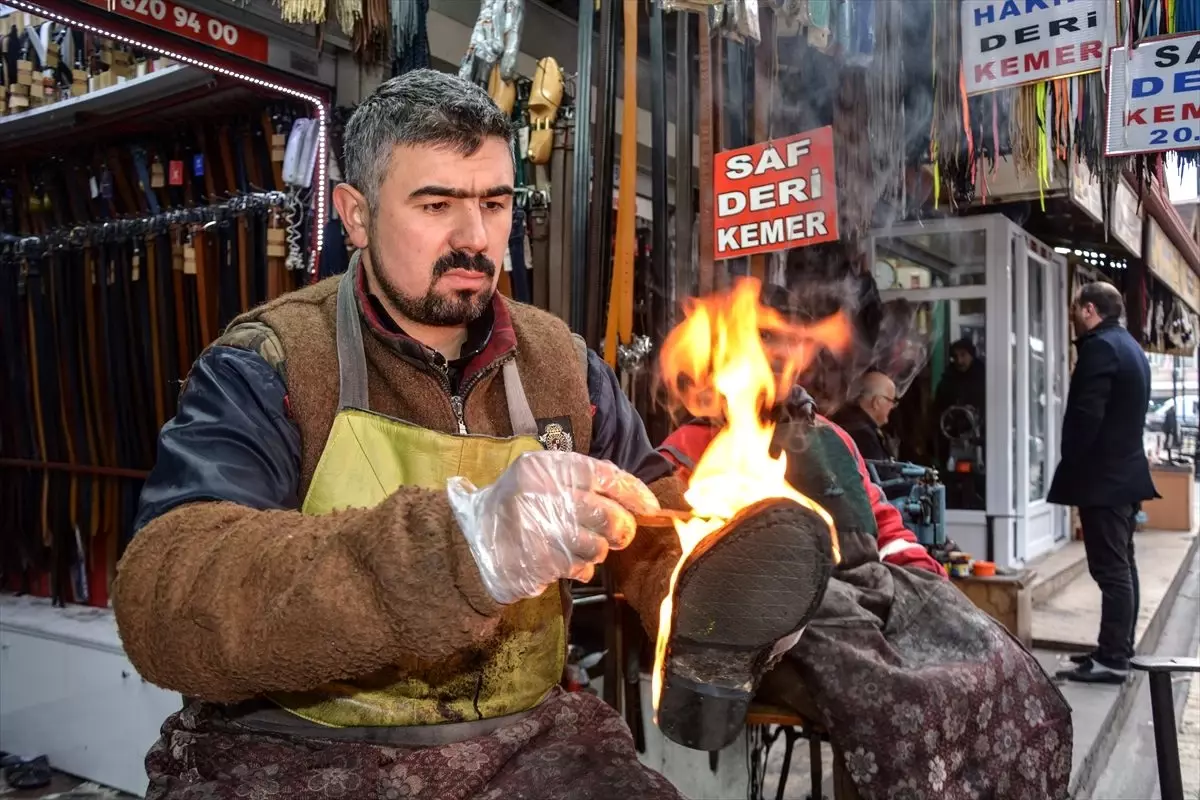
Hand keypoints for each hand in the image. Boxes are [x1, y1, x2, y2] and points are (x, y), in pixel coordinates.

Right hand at [447, 450, 660, 603]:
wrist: (467, 545)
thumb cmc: (514, 508)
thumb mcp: (539, 479)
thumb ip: (582, 480)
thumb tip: (637, 497)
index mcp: (543, 467)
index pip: (603, 474)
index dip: (634, 492)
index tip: (650, 506)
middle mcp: (540, 495)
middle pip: (607, 514)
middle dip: (621, 529)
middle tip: (618, 534)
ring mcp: (537, 531)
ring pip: (597, 546)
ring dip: (597, 551)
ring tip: (579, 546)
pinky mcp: (537, 563)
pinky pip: (580, 568)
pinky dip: (581, 568)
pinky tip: (565, 561)